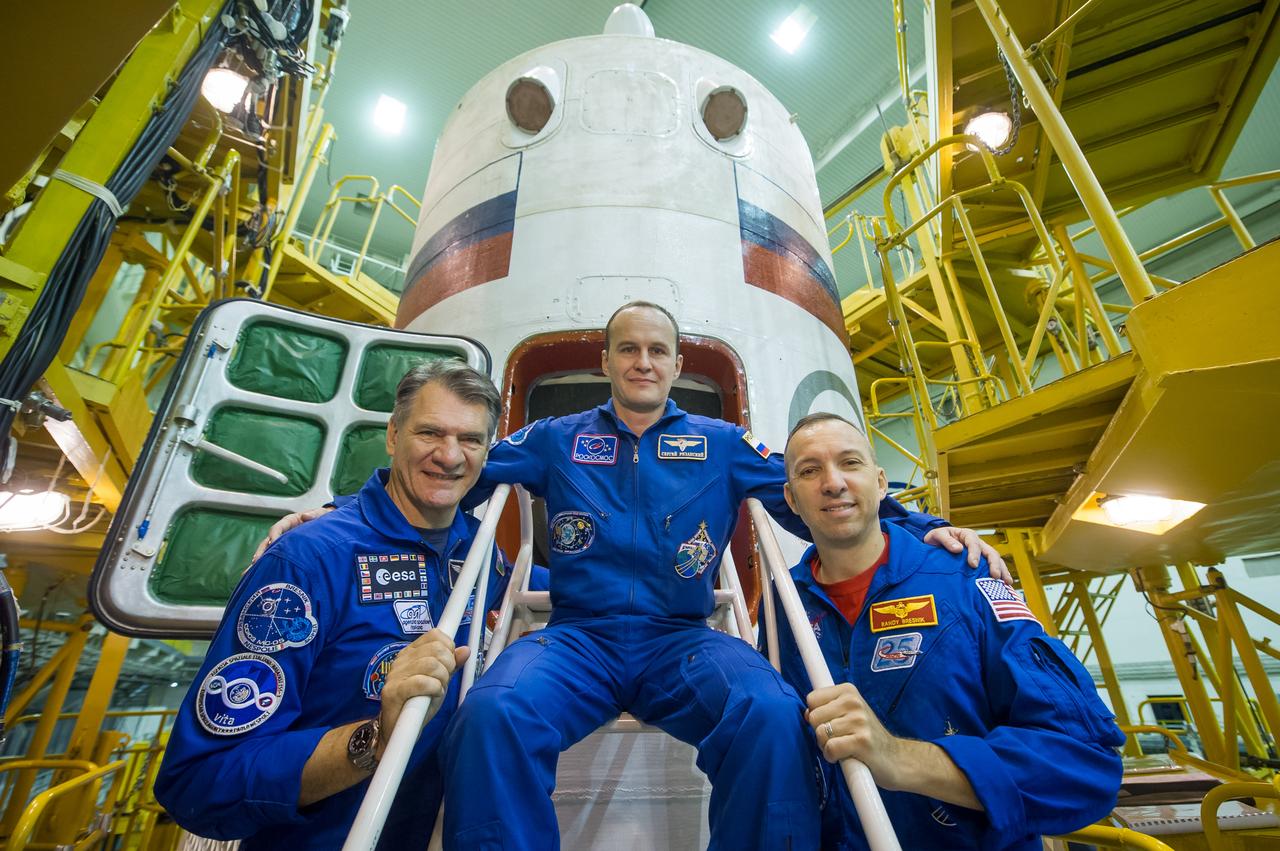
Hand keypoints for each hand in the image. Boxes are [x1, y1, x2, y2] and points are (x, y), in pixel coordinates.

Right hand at [249, 506, 334, 563]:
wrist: (329, 526)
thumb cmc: (323, 519)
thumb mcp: (321, 514)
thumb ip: (315, 514)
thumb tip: (305, 516)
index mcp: (290, 522)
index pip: (278, 527)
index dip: (274, 534)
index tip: (272, 542)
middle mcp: (284, 531)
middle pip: (269, 540)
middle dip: (262, 550)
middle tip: (256, 561)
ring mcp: (283, 541)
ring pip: (268, 550)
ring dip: (261, 559)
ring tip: (252, 571)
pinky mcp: (286, 550)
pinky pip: (274, 557)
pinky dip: (267, 564)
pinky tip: (259, 574)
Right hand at [376, 629, 468, 756]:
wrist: (398, 729)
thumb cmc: (419, 703)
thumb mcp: (440, 681)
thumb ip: (452, 665)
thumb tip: (465, 650)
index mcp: (411, 652)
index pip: (434, 635)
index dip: (448, 647)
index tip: (449, 664)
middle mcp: (401, 659)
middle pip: (436, 649)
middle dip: (448, 665)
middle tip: (444, 680)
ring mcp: (395, 674)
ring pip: (431, 664)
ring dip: (442, 679)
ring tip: (438, 689)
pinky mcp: (393, 691)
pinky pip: (422, 682)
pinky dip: (434, 689)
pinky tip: (433, 695)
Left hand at [807, 683, 902, 785]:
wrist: (896, 759)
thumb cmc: (866, 737)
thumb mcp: (848, 714)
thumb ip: (826, 710)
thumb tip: (805, 714)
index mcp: (849, 691)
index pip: (812, 699)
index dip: (816, 716)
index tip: (830, 724)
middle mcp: (854, 702)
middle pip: (813, 717)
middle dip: (820, 732)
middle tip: (837, 739)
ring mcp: (859, 721)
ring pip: (820, 733)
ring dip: (826, 746)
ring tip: (843, 747)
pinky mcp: (862, 741)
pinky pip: (830, 748)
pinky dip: (832, 756)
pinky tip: (844, 757)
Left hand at [923, 526, 1012, 584]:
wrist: (936, 543)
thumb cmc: (937, 538)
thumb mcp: (937, 535)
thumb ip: (946, 540)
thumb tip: (958, 549)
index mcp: (967, 535)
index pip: (973, 543)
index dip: (974, 553)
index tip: (973, 565)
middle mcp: (978, 543)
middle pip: (990, 552)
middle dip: (994, 564)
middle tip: (995, 576)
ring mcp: (982, 553)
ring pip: (996, 560)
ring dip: (1002, 570)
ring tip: (1007, 582)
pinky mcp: (982, 562)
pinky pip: (993, 568)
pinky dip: (1001, 575)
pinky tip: (1005, 585)